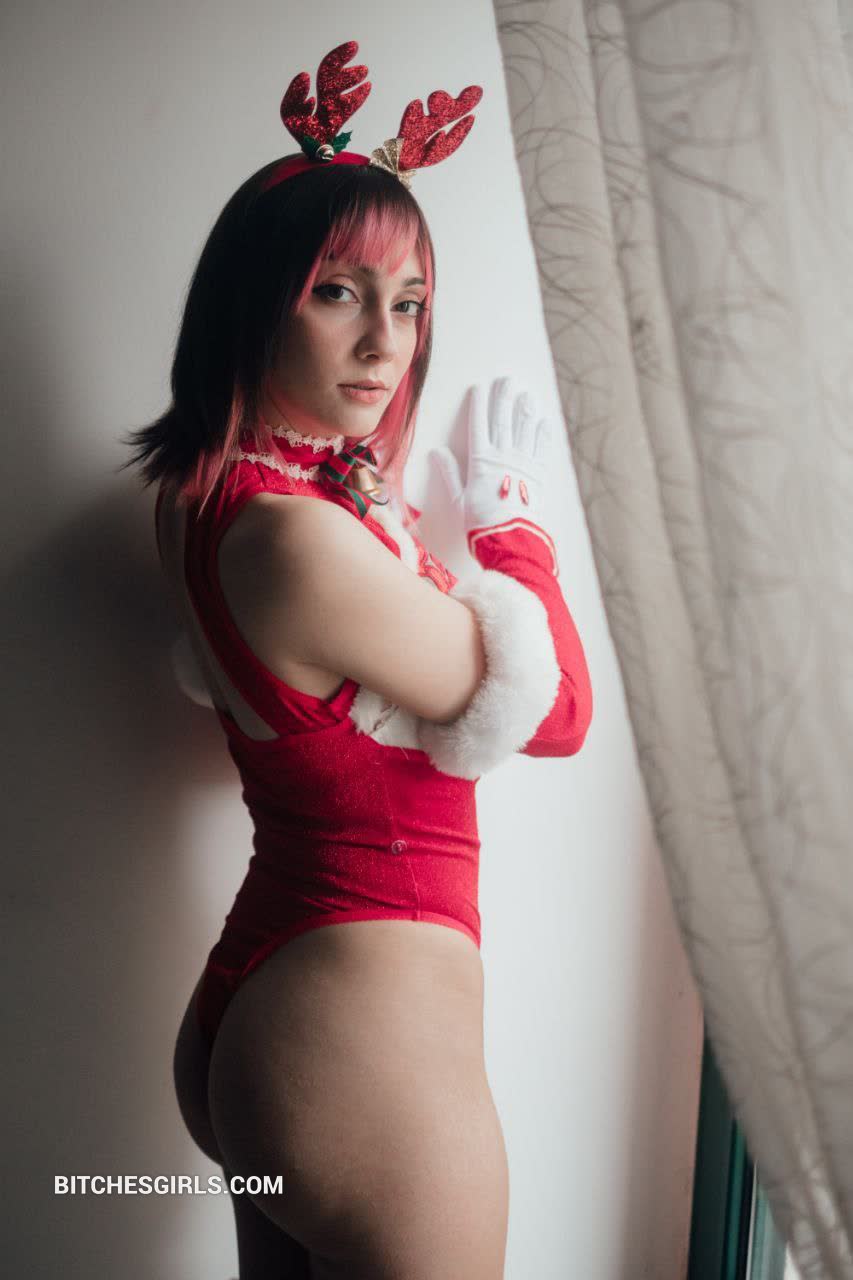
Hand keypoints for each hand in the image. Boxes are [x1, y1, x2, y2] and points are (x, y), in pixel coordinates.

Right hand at [429, 377, 553, 534]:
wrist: (510, 541)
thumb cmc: (480, 524)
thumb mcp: (459, 500)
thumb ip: (450, 473)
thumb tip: (436, 452)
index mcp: (481, 462)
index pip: (478, 426)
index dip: (478, 405)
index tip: (479, 388)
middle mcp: (503, 457)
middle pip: (503, 421)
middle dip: (504, 398)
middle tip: (507, 380)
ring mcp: (523, 464)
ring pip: (524, 430)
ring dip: (525, 410)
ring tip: (527, 394)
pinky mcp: (539, 475)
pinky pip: (542, 448)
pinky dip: (543, 433)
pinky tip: (544, 420)